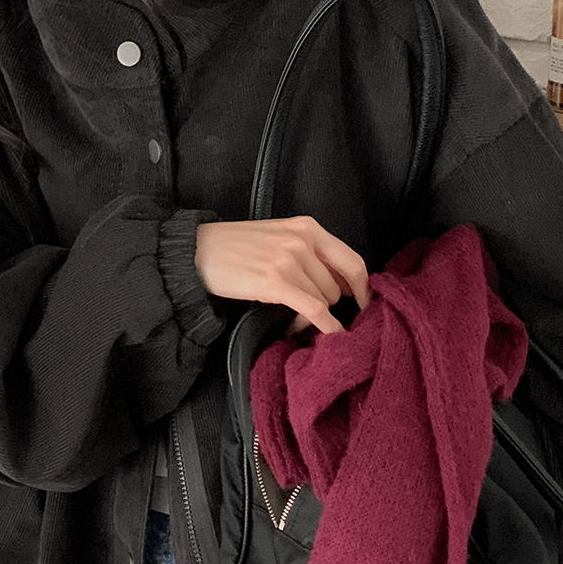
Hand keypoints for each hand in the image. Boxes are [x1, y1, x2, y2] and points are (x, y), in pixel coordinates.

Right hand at [195, 215, 368, 335]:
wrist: (199, 253)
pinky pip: (315, 310)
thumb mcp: (279, 239)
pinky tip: (328, 335)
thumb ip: (309, 254)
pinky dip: (326, 326)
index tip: (364, 306)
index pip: (352, 261)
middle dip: (326, 306)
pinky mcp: (277, 282)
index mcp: (308, 227)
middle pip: (337, 287)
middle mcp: (303, 240)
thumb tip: (337, 284)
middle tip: (304, 315)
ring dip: (311, 317)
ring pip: (324, 301)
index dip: (363, 288)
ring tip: (288, 317)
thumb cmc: (236, 249)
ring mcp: (290, 260)